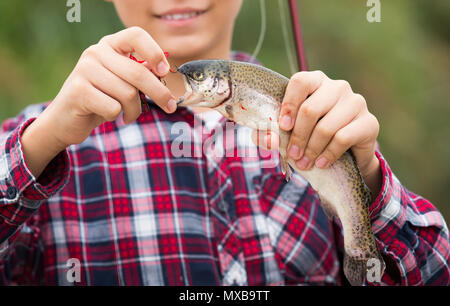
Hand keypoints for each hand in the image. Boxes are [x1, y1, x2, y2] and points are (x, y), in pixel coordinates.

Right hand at [41, 26, 174, 147]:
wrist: (66, 119)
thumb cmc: (102, 99)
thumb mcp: (123, 83)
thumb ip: (140, 74)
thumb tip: (163, 72)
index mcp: (109, 45)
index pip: (136, 35)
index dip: (154, 52)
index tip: (164, 71)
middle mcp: (95, 52)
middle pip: (138, 72)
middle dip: (159, 93)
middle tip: (170, 106)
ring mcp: (85, 70)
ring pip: (128, 93)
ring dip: (134, 111)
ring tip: (127, 115)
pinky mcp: (78, 91)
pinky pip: (114, 107)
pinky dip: (116, 116)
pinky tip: (107, 115)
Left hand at [254, 71, 381, 194]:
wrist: (348, 156)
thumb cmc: (313, 137)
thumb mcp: (290, 133)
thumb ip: (273, 133)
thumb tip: (266, 139)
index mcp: (316, 81)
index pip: (301, 81)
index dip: (289, 104)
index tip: (283, 126)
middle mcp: (338, 87)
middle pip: (310, 109)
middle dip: (298, 137)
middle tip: (292, 154)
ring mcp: (356, 103)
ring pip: (326, 127)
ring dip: (311, 149)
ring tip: (304, 163)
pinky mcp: (369, 122)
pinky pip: (343, 138)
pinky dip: (328, 154)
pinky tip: (321, 163)